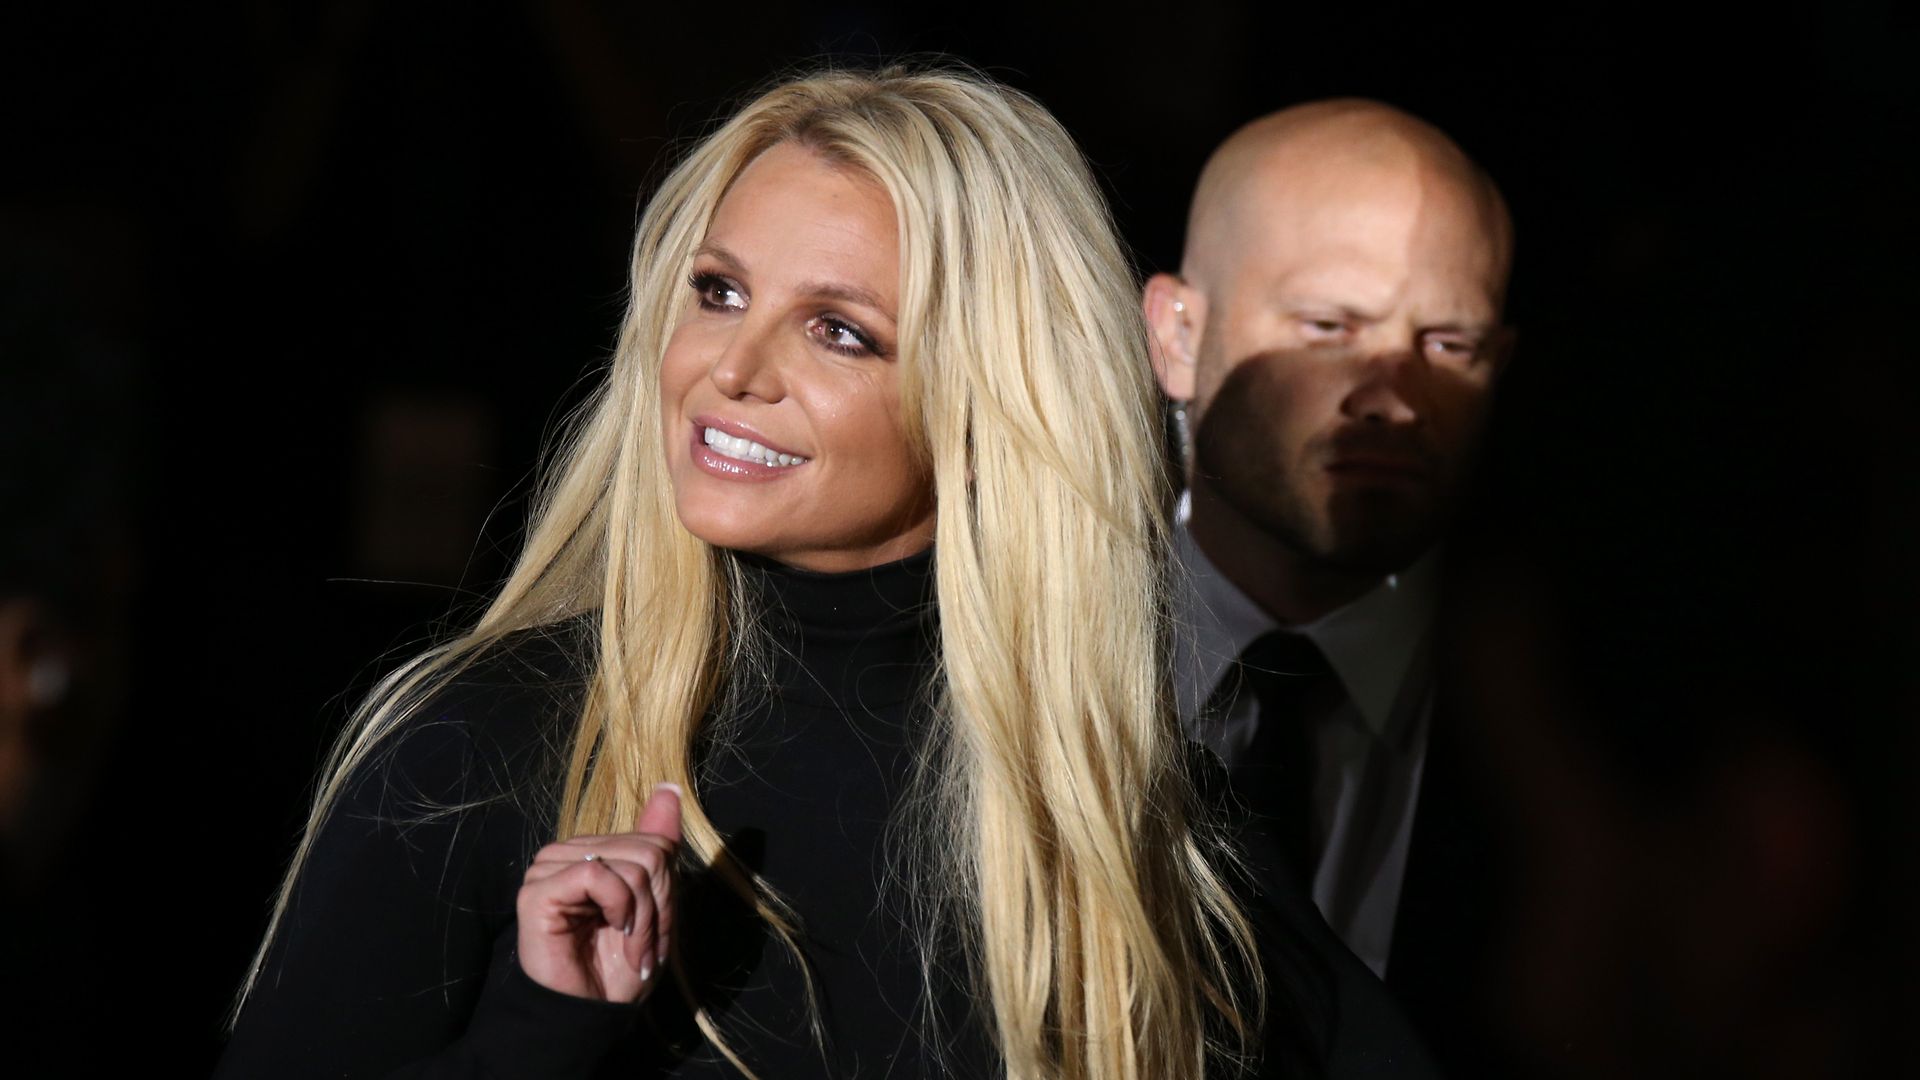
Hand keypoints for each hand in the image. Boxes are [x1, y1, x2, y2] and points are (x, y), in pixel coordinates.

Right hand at [516, 783, 681, 1001]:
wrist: (590, 1012)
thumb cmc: (618, 964)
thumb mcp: (655, 904)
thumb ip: (658, 845)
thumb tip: (669, 788)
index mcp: (595, 851)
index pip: (656, 843)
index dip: (666, 891)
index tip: (655, 930)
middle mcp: (569, 852)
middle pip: (649, 852)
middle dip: (658, 907)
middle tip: (642, 945)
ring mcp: (549, 868)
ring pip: (629, 864)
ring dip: (642, 917)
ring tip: (629, 945)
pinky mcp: (538, 889)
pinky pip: (597, 874)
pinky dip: (618, 908)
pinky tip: (611, 932)